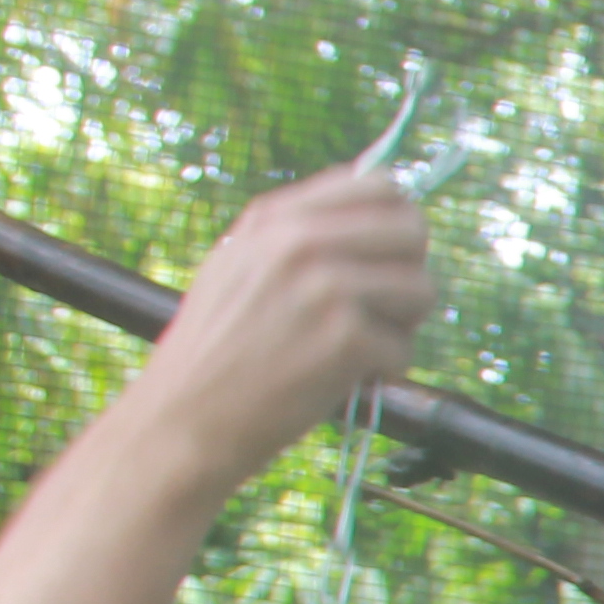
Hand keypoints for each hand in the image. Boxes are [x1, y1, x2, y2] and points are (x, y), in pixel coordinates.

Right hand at [126, 169, 439, 484]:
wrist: (183, 418)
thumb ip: (297, 235)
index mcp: (274, 219)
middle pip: (412, 230)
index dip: (396, 221)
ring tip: (356, 349)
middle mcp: (299, 242)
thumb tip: (378, 210)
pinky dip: (382, 373)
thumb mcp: (238, 266)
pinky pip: (403, 349)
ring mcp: (324, 287)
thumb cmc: (215, 351)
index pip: (377, 184)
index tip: (388, 254)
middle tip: (382, 309)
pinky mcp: (344, 338)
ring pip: (420, 290)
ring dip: (400, 327)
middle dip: (408, 271)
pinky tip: (342, 381)